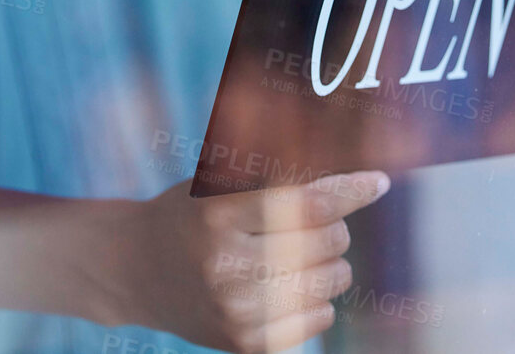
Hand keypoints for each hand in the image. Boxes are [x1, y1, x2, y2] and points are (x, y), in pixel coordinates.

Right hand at [113, 171, 390, 353]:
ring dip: (332, 262)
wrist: (135, 270)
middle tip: (317, 223)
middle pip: (327, 240)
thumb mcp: (222, 184)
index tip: (378, 182)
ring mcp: (235, 309)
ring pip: (331, 280)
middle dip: (336, 226)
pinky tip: (291, 285)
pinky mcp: (244, 343)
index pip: (308, 202)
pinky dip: (319, 298)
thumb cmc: (191, 214)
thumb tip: (358, 178)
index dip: (352, 190)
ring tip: (301, 254)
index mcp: (218, 212)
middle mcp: (225, 264)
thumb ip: (281, 177)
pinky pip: (320, 317)